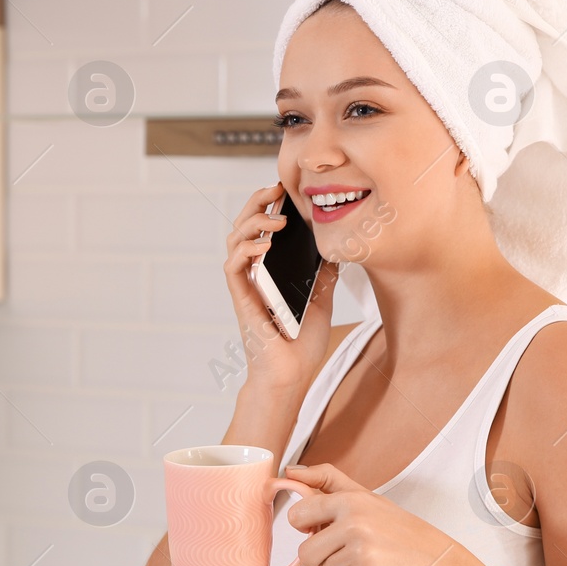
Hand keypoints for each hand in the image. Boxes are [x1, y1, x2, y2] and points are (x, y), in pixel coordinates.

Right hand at [224, 181, 340, 395]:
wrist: (293, 376)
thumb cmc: (301, 345)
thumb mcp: (322, 299)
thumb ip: (322, 274)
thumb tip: (334, 249)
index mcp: (270, 271)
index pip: (262, 229)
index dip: (268, 205)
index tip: (286, 190)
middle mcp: (254, 275)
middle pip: (243, 227)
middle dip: (257, 202)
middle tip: (276, 189)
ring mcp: (246, 286)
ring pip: (234, 241)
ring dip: (253, 222)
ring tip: (277, 219)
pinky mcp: (242, 300)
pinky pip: (233, 267)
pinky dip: (245, 250)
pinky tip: (264, 244)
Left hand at [281, 462, 466, 565]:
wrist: (436, 563)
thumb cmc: (399, 530)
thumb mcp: (366, 496)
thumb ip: (327, 481)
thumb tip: (291, 472)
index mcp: (350, 500)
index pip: (297, 514)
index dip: (305, 527)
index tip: (319, 529)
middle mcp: (354, 524)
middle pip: (304, 551)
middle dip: (318, 558)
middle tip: (342, 553)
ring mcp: (361, 552)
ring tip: (363, 562)